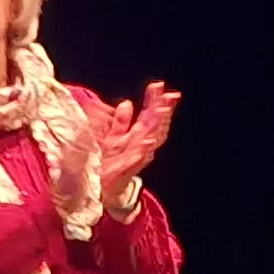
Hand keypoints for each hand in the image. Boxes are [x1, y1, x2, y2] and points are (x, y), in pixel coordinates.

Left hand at [94, 82, 179, 202]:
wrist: (103, 188)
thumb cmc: (110, 162)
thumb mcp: (114, 137)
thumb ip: (121, 122)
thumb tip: (127, 103)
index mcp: (137, 136)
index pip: (149, 115)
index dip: (154, 100)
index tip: (159, 85)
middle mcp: (140, 146)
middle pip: (156, 126)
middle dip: (163, 110)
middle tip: (170, 96)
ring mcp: (135, 158)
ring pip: (152, 141)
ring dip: (158, 127)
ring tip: (162, 112)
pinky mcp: (126, 170)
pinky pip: (136, 161)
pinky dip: (143, 152)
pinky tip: (148, 142)